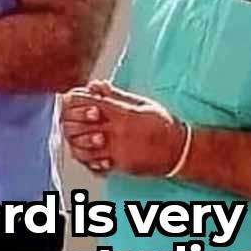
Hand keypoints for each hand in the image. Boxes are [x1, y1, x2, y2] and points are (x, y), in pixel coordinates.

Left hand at [61, 80, 185, 177]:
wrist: (180, 151)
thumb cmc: (162, 124)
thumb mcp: (141, 103)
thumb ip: (115, 95)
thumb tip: (96, 85)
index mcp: (122, 114)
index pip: (87, 103)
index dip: (75, 100)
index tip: (73, 98)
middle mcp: (117, 132)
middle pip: (79, 126)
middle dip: (71, 120)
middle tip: (70, 117)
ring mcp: (117, 151)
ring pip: (82, 147)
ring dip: (76, 140)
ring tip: (77, 134)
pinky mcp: (119, 165)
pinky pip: (94, 162)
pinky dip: (87, 157)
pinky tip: (88, 151)